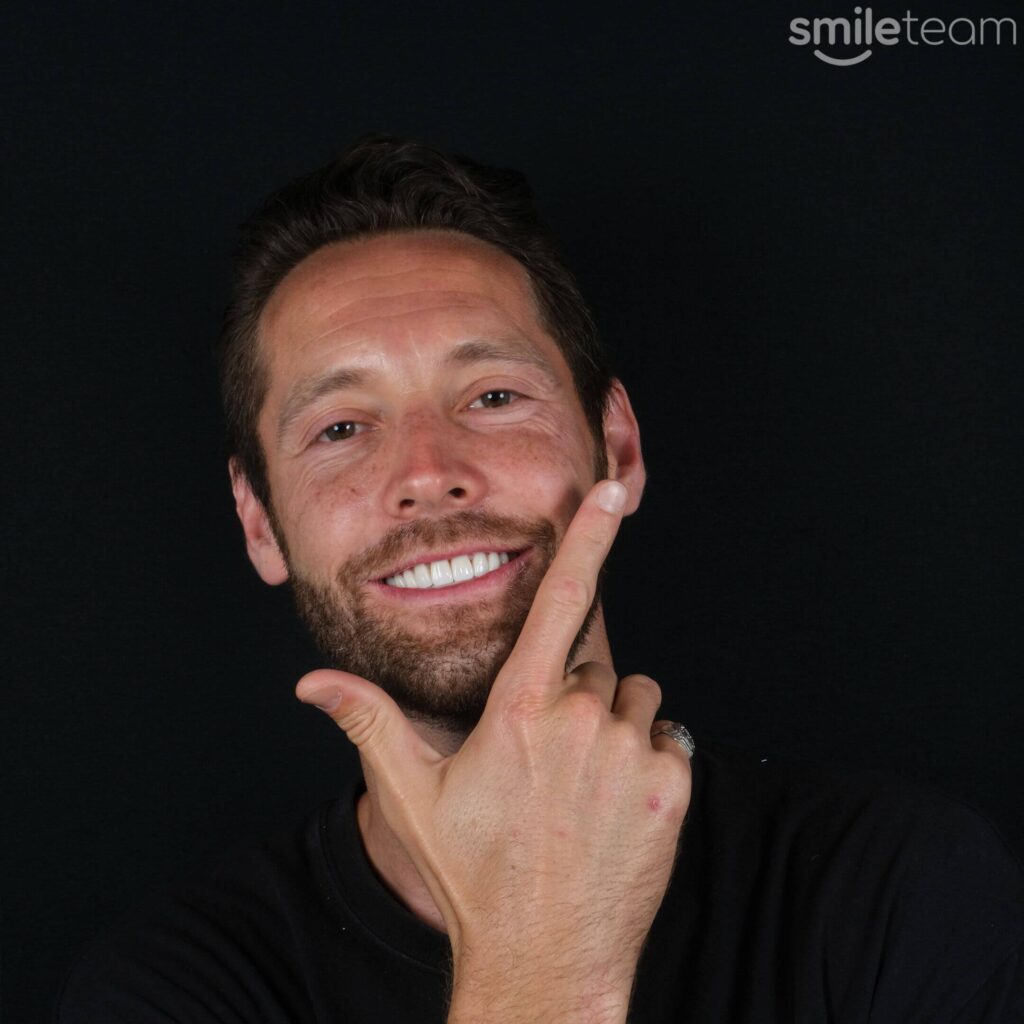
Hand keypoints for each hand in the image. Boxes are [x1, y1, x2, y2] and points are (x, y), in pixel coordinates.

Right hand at [296, 480, 691, 1023]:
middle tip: (548, 761)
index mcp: (517, 709)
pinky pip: (671, 740)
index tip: (608, 489)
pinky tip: (615, 805)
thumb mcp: (412, 796)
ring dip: (615, 725)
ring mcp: (629, 754)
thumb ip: (369, 723)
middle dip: (576, 698)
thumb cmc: (473, 873)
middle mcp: (577, 720)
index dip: (587, 536)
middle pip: (596, 669)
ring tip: (580, 784)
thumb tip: (311, 682)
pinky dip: (648, 760)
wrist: (542, 960)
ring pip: (636, 701)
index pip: (559, 599)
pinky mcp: (671, 788)